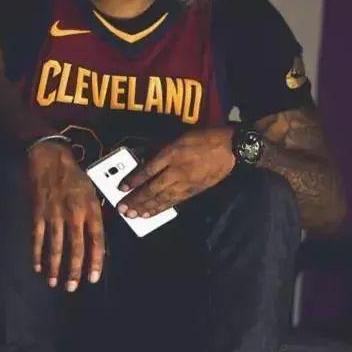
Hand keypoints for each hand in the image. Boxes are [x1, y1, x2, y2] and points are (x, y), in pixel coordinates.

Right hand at [28, 142, 104, 292]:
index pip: (96, 241)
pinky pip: (37, 238)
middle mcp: (74, 214)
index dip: (95, 261)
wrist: (51, 159)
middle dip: (74, 271)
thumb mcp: (92, 193)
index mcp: (90, 210)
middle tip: (72, 287)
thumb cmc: (74, 177)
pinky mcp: (38, 214)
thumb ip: (95, 217)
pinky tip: (37, 266)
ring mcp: (54, 215)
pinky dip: (37, 254)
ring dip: (54, 267)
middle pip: (75, 248)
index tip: (93, 278)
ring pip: (55, 247)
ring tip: (54, 282)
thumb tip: (99, 242)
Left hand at [116, 127, 235, 217]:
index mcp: (172, 153)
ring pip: (161, 199)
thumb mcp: (179, 136)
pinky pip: (172, 202)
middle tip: (121, 209)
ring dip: (144, 208)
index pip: (147, 170)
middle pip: (151, 189)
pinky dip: (160, 208)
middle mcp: (176, 170)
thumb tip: (142, 156)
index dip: (133, 180)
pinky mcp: (192, 191)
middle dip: (135, 200)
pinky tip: (150, 213)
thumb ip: (160, 147)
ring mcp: (185, 183)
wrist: (230, 148)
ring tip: (132, 215)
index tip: (121, 188)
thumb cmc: (204, 137)